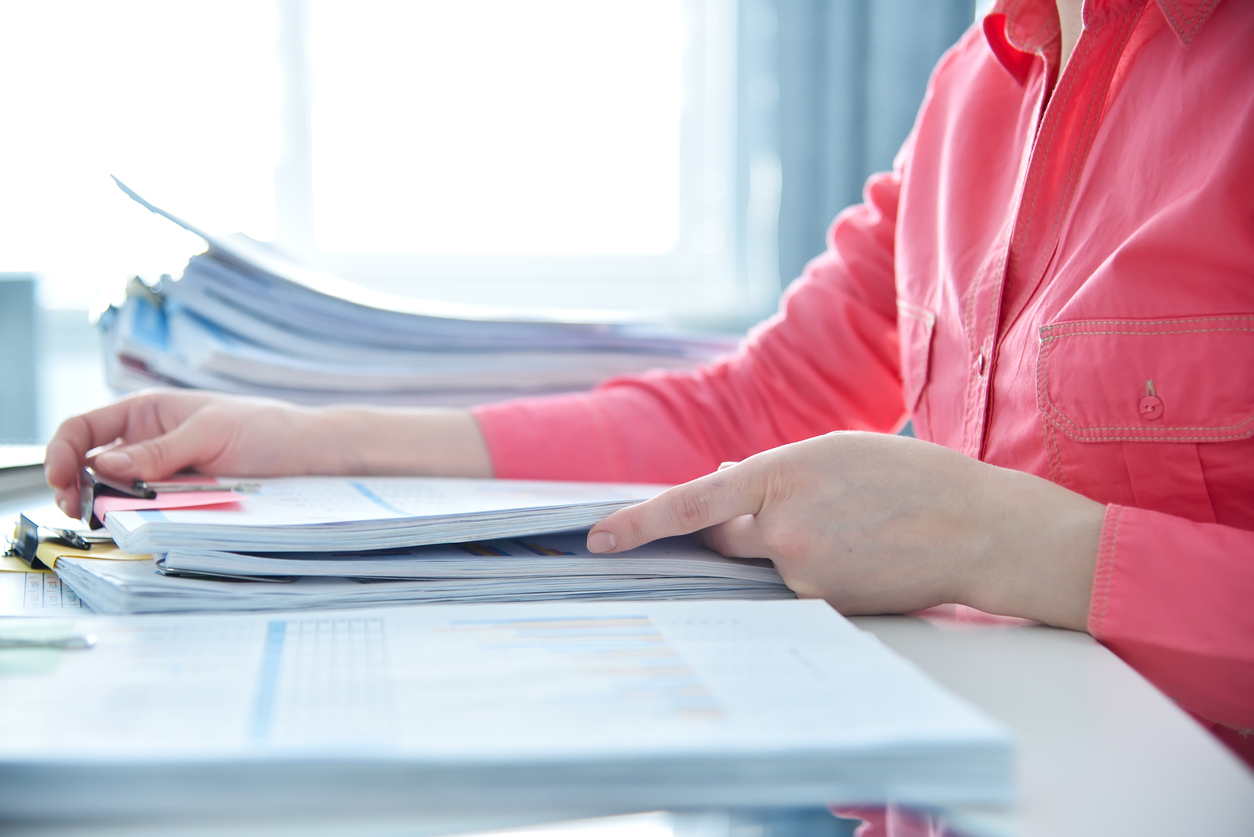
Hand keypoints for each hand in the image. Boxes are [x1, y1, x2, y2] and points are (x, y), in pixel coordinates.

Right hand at [44, 389, 491, 518]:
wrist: (317, 455)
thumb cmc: (269, 430)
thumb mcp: (210, 433)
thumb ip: (157, 451)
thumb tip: (102, 462)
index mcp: (149, 414)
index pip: (84, 428)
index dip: (62, 451)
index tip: (61, 478)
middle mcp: (152, 445)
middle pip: (92, 467)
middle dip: (78, 488)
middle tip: (82, 511)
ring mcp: (168, 476)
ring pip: (119, 496)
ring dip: (111, 508)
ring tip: (113, 520)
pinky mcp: (187, 502)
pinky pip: (153, 513)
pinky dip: (143, 520)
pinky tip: (144, 525)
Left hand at [587, 431, 1105, 630]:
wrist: (976, 528)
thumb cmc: (910, 477)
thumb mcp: (833, 451)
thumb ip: (772, 473)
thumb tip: (726, 490)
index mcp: (781, 473)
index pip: (692, 505)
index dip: (639, 522)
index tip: (599, 538)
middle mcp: (783, 529)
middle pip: (724, 541)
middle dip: (738, 531)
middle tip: (800, 514)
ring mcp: (802, 574)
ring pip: (764, 567)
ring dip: (786, 551)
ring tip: (849, 532)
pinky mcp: (824, 607)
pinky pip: (795, 590)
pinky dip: (813, 573)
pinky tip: (858, 556)